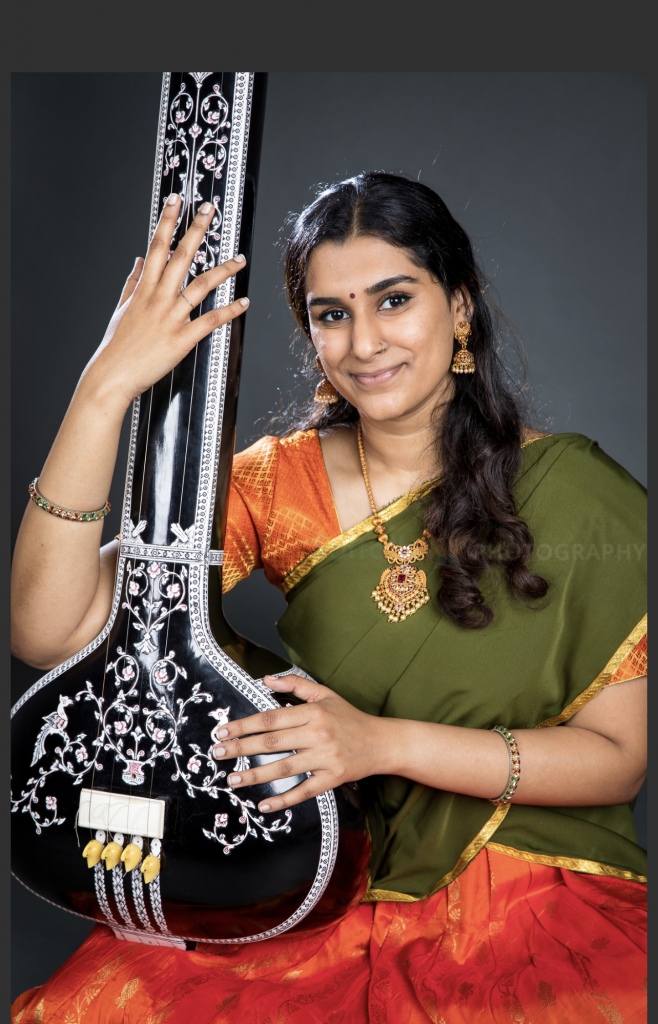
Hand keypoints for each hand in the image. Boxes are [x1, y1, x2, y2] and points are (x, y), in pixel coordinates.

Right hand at [80, 194, 249, 408]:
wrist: (111, 376)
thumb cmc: (116, 346)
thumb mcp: (121, 309)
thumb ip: (132, 282)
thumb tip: (138, 260)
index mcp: (143, 288)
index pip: (157, 246)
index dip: (168, 221)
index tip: (177, 200)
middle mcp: (158, 298)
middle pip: (181, 256)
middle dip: (197, 230)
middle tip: (210, 210)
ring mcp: (170, 317)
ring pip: (201, 286)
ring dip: (224, 270)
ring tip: (241, 258)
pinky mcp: (181, 339)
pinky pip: (210, 321)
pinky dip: (229, 311)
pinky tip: (244, 302)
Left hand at [212, 673, 389, 811]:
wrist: (382, 742)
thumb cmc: (350, 717)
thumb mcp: (325, 694)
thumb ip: (294, 685)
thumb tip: (265, 680)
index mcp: (314, 712)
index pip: (271, 718)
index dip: (245, 725)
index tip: (223, 730)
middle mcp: (318, 734)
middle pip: (272, 742)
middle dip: (241, 749)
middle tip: (218, 753)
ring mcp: (325, 758)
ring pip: (284, 768)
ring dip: (255, 776)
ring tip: (233, 779)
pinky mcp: (333, 778)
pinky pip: (304, 791)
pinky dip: (284, 800)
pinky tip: (265, 805)